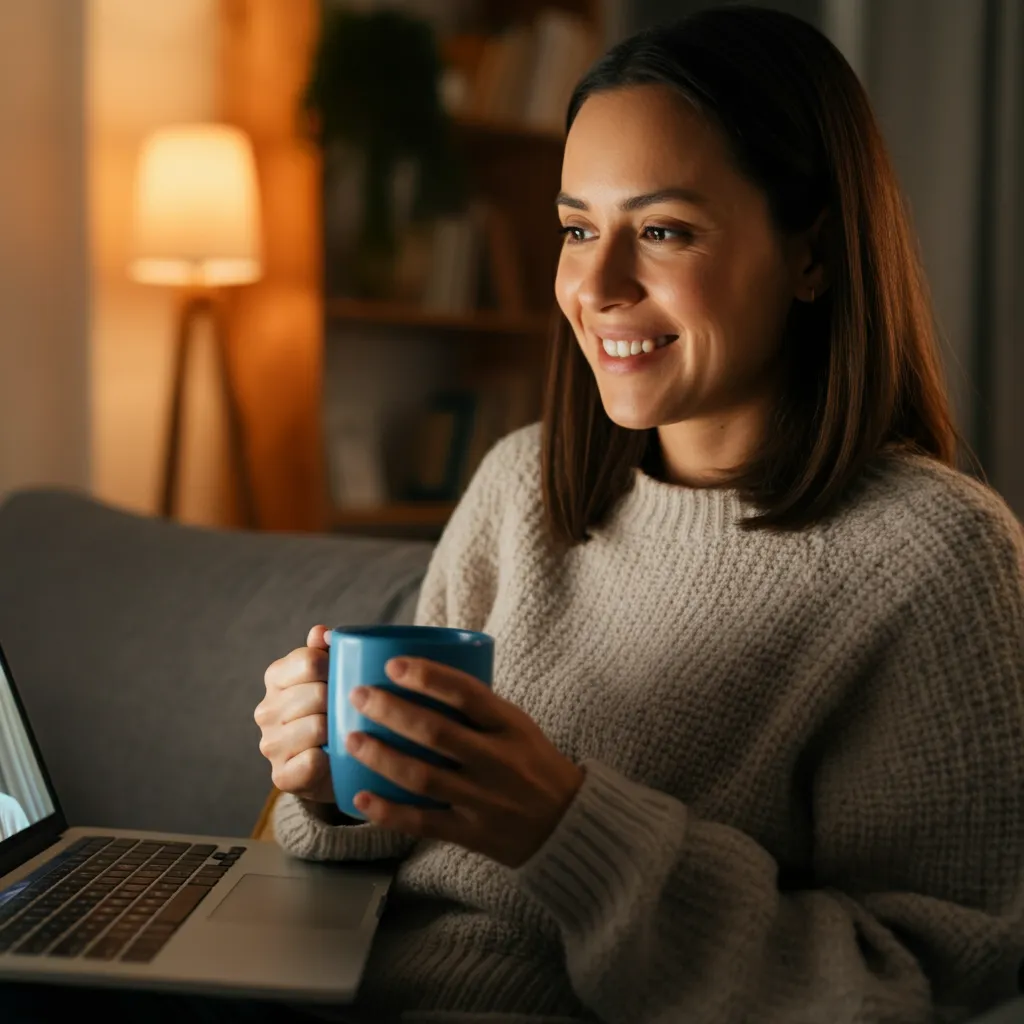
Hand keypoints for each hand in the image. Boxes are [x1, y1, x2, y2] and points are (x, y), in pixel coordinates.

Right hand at [255, 625, 334, 805]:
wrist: (335, 766)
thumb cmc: (336, 712)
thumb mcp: (332, 677)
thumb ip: (326, 651)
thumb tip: (321, 632)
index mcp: (276, 677)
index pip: (309, 662)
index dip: (336, 668)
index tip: (348, 678)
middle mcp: (266, 709)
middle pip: (317, 694)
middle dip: (340, 702)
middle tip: (352, 711)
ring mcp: (270, 744)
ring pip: (317, 726)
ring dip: (338, 730)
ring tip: (345, 732)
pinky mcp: (280, 776)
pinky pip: (313, 761)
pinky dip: (330, 759)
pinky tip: (334, 756)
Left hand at [344, 657, 584, 868]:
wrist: (569, 823)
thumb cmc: (534, 763)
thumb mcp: (518, 726)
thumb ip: (477, 708)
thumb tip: (419, 677)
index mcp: (511, 726)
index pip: (468, 693)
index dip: (428, 677)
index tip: (393, 664)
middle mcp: (498, 762)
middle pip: (436, 732)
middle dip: (391, 712)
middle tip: (358, 696)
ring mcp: (484, 801)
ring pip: (424, 778)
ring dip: (382, 757)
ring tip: (351, 740)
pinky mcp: (472, 834)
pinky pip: (424, 823)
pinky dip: (389, 812)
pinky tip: (360, 797)